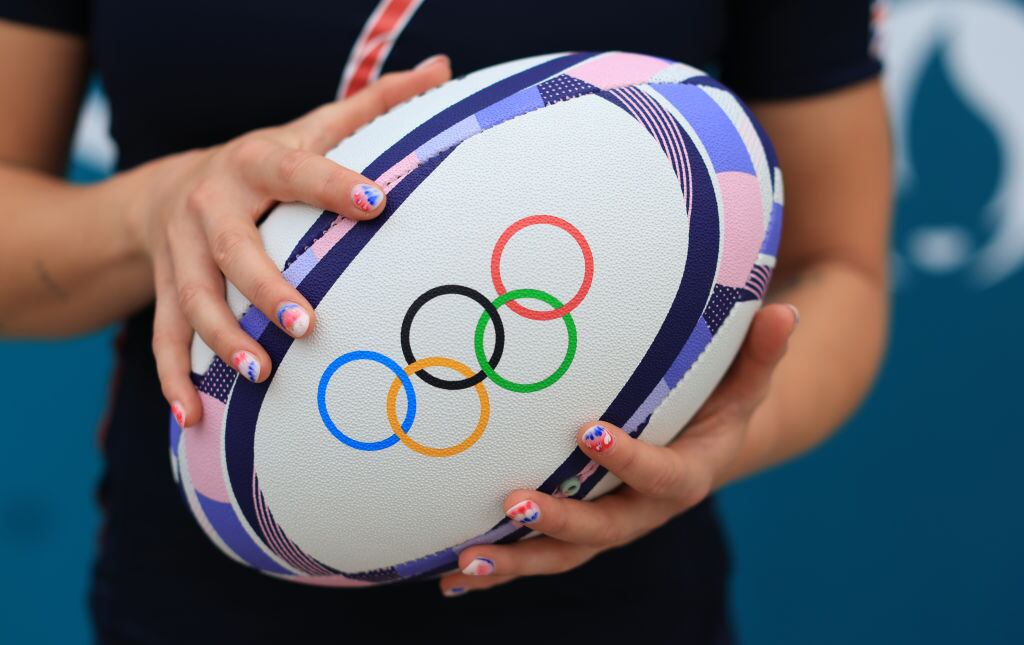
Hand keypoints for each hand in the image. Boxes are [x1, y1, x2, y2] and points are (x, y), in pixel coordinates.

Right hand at [123, 55, 451, 427]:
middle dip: (267, 286)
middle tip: (308, 324)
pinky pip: (163, 339)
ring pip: (192, 300)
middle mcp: (210, 206)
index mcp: (255, 161)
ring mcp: (180, 254)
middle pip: (232, 248)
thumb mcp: (310, 127)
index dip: (333, 184)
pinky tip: (195, 415)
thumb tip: (442, 68)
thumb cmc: (264, 164)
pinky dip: (175, 379)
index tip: (377, 202)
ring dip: (224, 339)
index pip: (295, 168)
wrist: (167, 188)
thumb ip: (375, 104)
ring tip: (260, 374)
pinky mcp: (163, 291)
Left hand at [439, 303, 798, 594]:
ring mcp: (606, 526)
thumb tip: (783, 311)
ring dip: (514, 561)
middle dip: (560, 522)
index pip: (660, 474)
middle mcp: (642, 512)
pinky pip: (537, 556)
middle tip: (516, 505)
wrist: (700, 451)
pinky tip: (449, 578)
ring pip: (562, 554)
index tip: (587, 432)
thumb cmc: (717, 408)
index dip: (627, 459)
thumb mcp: (744, 383)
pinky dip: (497, 571)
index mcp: (684, 477)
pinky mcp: (577, 533)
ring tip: (466, 560)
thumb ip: (758, 354)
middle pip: (603, 529)